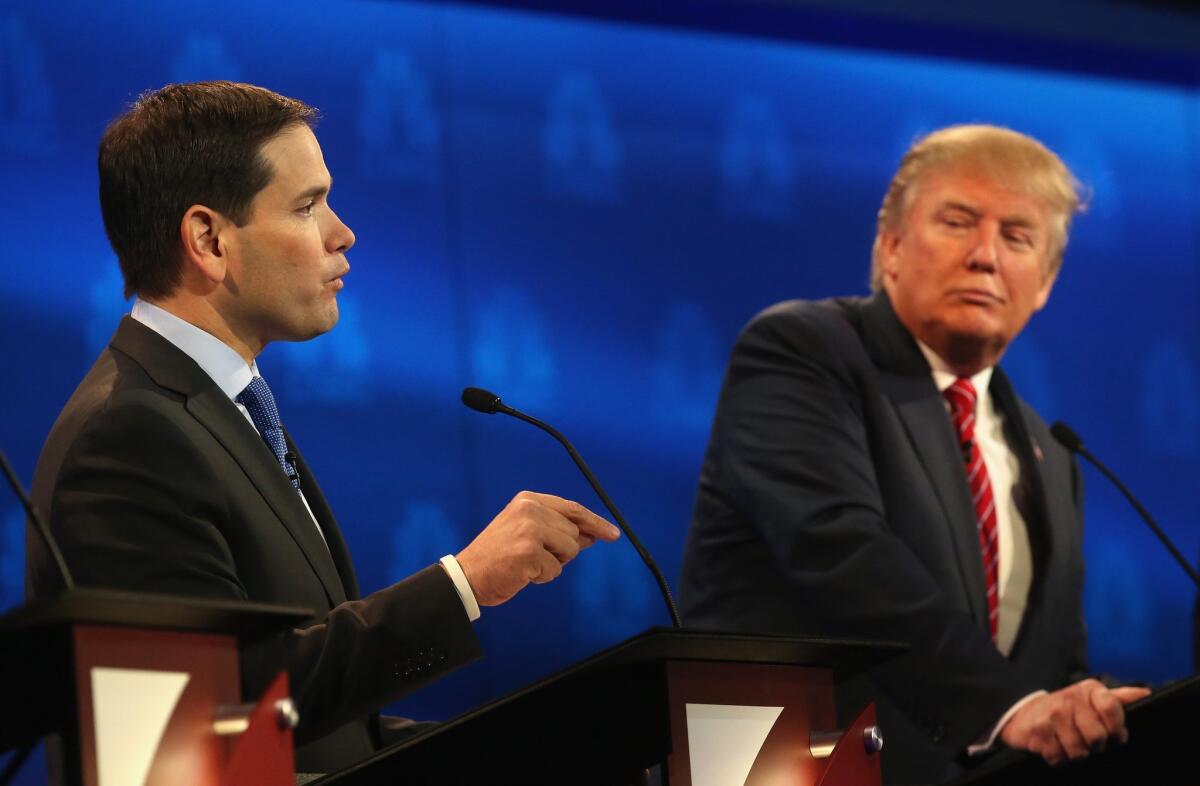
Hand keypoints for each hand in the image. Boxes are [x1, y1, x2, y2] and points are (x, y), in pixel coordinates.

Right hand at [455, 491, 619, 605]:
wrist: (467, 575)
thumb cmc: (498, 556)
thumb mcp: (526, 532)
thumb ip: (558, 529)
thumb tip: (592, 535)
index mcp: (528, 500)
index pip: (573, 509)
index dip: (596, 522)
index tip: (613, 534)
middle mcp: (530, 510)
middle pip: (574, 533)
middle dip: (562, 550)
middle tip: (534, 555)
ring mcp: (530, 530)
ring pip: (570, 551)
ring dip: (553, 564)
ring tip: (527, 563)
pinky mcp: (529, 552)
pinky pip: (556, 570)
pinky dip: (542, 577)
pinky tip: (522, 573)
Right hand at [999, 679, 1149, 764]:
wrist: (1025, 713)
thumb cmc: (1066, 709)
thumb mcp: (1091, 699)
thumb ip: (1118, 698)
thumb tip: (1144, 694)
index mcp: (1088, 690)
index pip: (1111, 708)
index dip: (1117, 729)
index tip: (1115, 735)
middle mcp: (1070, 697)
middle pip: (1097, 737)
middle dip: (1094, 746)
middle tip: (1086, 740)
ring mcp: (1052, 714)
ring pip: (1078, 751)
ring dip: (1075, 754)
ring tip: (1069, 743)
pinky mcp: (1038, 730)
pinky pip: (1058, 757)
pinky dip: (1058, 758)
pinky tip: (1055, 746)